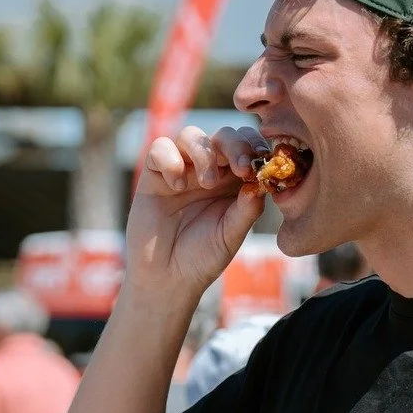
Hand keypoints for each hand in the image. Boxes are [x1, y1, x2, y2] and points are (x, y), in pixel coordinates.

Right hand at [124, 124, 270, 300]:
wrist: (165, 278)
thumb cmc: (202, 258)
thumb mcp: (231, 235)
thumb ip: (247, 209)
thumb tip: (259, 182)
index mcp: (233, 181)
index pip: (248, 147)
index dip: (254, 148)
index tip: (256, 167)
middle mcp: (208, 169)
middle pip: (222, 135)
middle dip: (234, 145)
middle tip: (240, 168)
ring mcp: (180, 170)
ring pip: (191, 135)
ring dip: (204, 152)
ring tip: (207, 183)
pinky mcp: (154, 174)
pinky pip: (160, 148)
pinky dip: (170, 160)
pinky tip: (177, 186)